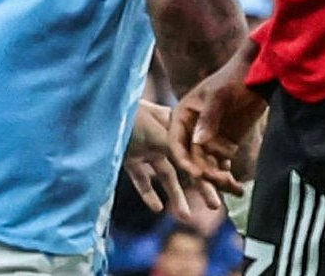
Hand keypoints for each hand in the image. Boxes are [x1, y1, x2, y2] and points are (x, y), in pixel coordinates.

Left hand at [124, 100, 221, 222]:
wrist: (96, 108)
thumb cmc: (128, 112)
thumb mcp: (156, 130)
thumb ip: (177, 149)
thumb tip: (199, 169)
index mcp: (176, 124)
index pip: (198, 151)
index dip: (212, 169)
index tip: (228, 187)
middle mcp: (164, 136)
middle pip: (187, 166)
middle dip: (202, 186)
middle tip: (216, 206)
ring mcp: (146, 147)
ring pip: (166, 175)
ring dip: (176, 196)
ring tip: (186, 216)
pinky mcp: (129, 157)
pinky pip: (142, 178)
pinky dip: (149, 193)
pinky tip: (158, 208)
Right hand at [170, 46, 267, 192]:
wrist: (258, 77)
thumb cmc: (234, 79)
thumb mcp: (220, 96)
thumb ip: (209, 118)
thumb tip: (199, 143)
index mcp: (182, 115)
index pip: (176, 143)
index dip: (184, 160)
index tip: (197, 175)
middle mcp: (191, 130)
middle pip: (192, 159)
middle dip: (204, 177)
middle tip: (218, 192)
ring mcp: (208, 139)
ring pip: (207, 166)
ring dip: (218, 181)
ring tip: (236, 190)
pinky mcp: (224, 145)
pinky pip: (222, 165)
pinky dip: (228, 178)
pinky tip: (239, 189)